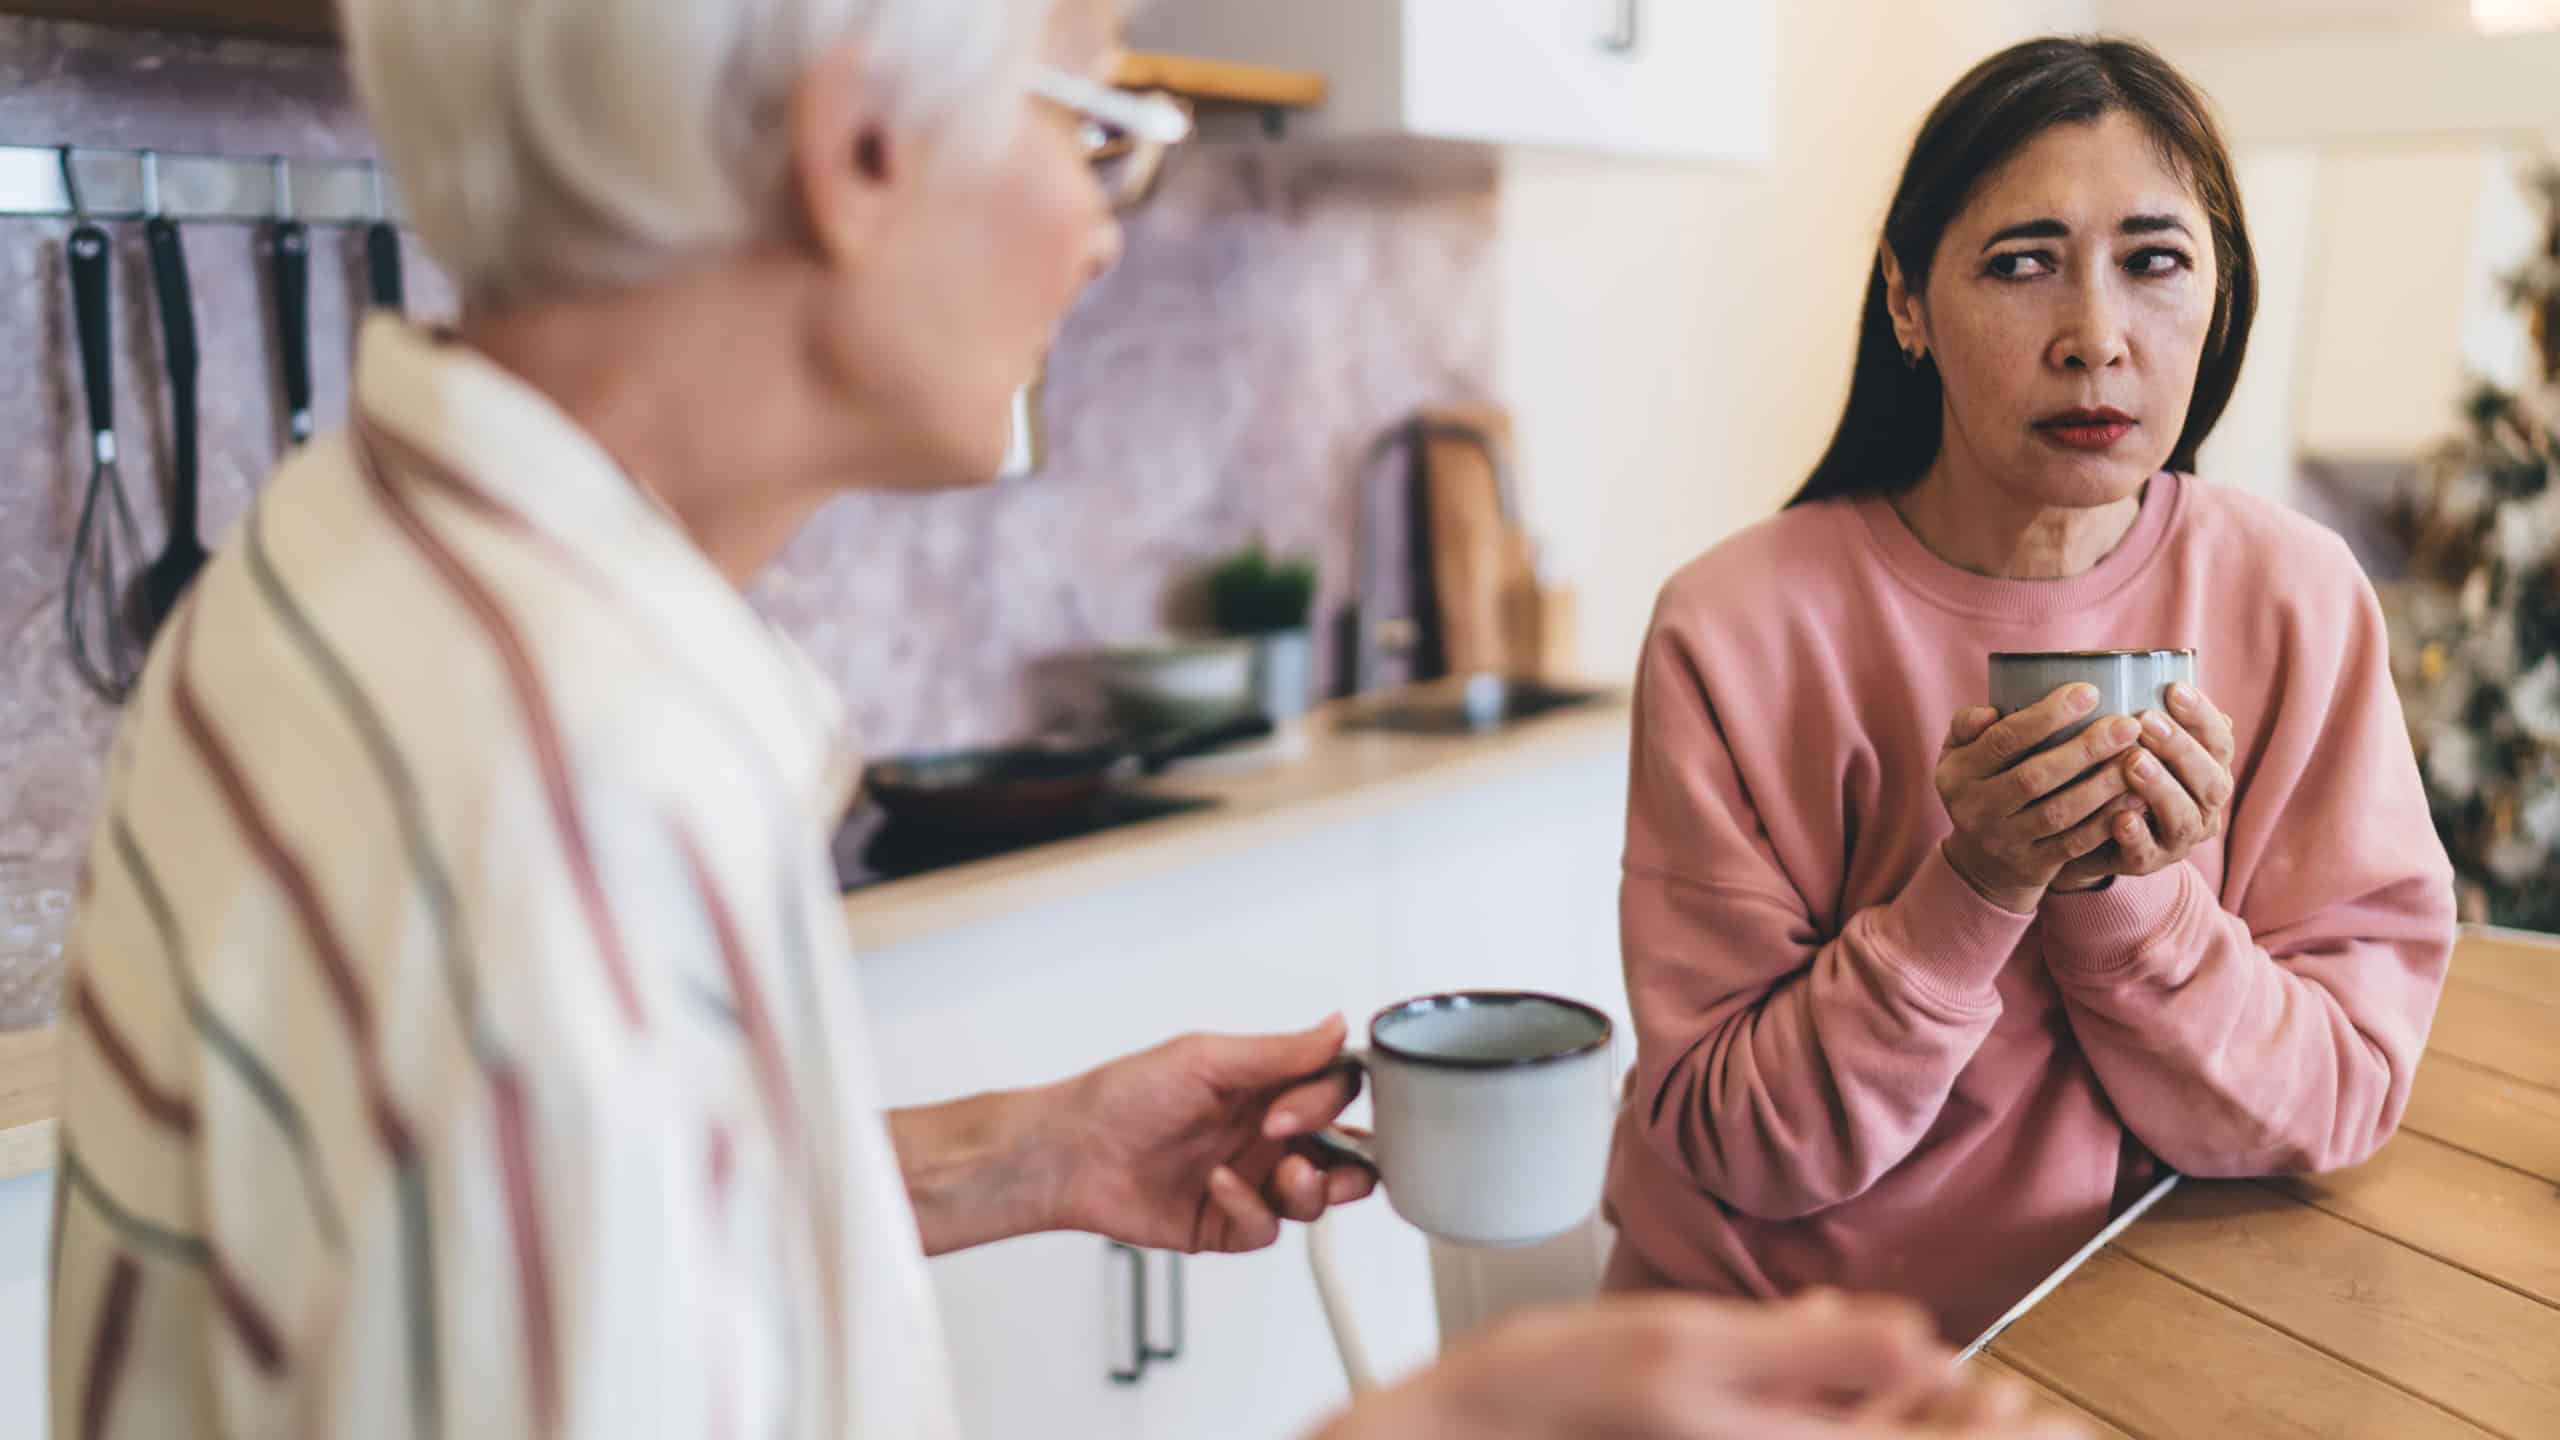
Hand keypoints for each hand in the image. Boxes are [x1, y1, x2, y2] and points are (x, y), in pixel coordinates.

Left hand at [1048, 1017, 1374, 1253]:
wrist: (1070, 1153)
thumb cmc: (1123, 1095)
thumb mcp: (1206, 1059)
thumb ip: (1280, 1052)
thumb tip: (1336, 1025)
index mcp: (1266, 1084)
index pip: (1335, 1089)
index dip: (1329, 1102)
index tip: (1289, 1109)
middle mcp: (1265, 1132)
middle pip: (1342, 1149)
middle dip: (1352, 1158)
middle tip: (1322, 1155)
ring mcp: (1251, 1179)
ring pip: (1317, 1196)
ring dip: (1314, 1188)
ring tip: (1288, 1174)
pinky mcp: (1227, 1223)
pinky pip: (1267, 1227)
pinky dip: (1252, 1208)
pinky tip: (1220, 1186)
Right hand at [1317, 1291, 2085, 1439]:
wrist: (1463, 1429)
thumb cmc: (1551, 1392)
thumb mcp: (1681, 1348)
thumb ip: (1804, 1349)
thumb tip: (1921, 1343)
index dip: (1989, 1436)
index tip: (2046, 1417)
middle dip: (1958, 1432)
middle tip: (2029, 1416)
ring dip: (1909, 1424)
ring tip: (1967, 1398)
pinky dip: (1845, 1419)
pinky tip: (1849, 1375)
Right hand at [1937, 686, 2148, 914]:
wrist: (1980, 861)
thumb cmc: (1979, 786)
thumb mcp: (1957, 754)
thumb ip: (1968, 725)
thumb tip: (1992, 711)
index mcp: (1958, 773)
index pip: (2004, 740)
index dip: (2046, 716)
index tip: (2089, 692)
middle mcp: (1977, 808)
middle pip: (2035, 777)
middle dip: (2085, 749)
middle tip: (2127, 725)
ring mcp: (2006, 840)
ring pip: (2059, 812)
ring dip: (2102, 785)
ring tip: (2138, 758)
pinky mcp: (2034, 865)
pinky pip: (2075, 844)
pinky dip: (2106, 822)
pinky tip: (2135, 799)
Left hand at [2087, 681, 2235, 881]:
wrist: (2083, 831)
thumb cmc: (2116, 773)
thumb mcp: (2134, 741)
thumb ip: (2151, 717)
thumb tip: (2168, 674)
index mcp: (2208, 772)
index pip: (2219, 743)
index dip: (2201, 716)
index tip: (2173, 689)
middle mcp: (2203, 807)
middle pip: (2210, 781)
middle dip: (2181, 750)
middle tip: (2147, 721)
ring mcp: (2178, 840)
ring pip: (2183, 818)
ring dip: (2160, 788)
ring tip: (2132, 762)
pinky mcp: (2146, 864)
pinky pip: (2145, 855)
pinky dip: (2135, 836)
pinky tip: (2119, 816)